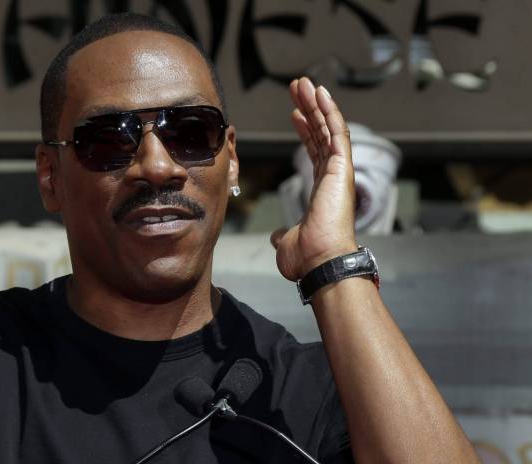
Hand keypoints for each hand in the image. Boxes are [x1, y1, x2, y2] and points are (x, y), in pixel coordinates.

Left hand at [271, 77, 357, 280]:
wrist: (320, 262)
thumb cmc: (307, 257)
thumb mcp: (288, 241)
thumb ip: (284, 234)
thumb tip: (277, 237)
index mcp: (322, 189)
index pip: (315, 152)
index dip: (306, 130)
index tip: (295, 113)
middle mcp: (333, 177)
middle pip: (321, 134)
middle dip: (309, 109)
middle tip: (298, 88)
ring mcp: (340, 171)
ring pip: (328, 128)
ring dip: (317, 103)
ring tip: (304, 83)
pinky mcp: (343, 168)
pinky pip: (337, 133)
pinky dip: (330, 112)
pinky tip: (320, 93)